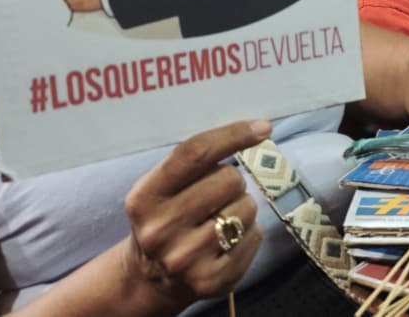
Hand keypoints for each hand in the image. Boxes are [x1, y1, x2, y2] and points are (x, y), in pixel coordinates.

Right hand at [122, 120, 269, 309]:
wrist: (151, 278)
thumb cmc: (168, 215)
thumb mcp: (163, 186)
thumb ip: (196, 160)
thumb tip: (256, 129)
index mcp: (144, 197)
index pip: (194, 153)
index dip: (233, 135)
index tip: (264, 126)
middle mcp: (160, 230)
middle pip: (229, 178)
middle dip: (232, 180)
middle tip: (215, 196)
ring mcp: (184, 259)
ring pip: (247, 207)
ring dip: (241, 207)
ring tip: (218, 220)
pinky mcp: (211, 281)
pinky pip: (255, 237)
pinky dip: (249, 234)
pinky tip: (226, 242)